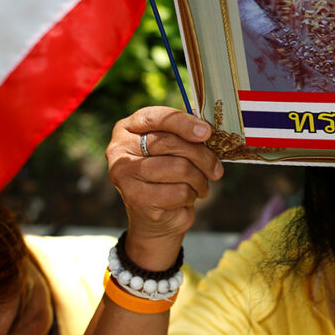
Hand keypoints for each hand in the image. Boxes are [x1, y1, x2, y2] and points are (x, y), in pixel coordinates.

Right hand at [106, 107, 221, 269]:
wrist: (158, 217)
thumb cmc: (168, 175)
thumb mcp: (174, 149)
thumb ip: (184, 133)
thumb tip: (206, 126)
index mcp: (127, 129)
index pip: (155, 118)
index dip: (183, 123)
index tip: (206, 131)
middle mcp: (119, 150)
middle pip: (170, 143)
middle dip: (201, 155)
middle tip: (215, 168)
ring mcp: (124, 175)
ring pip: (179, 168)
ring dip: (199, 178)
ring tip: (200, 184)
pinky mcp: (136, 199)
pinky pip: (180, 191)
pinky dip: (192, 194)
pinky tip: (189, 197)